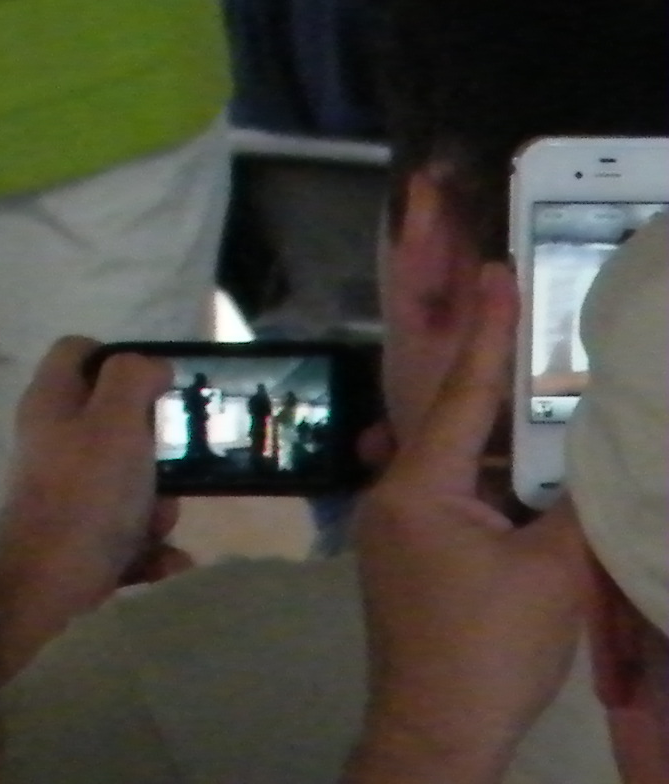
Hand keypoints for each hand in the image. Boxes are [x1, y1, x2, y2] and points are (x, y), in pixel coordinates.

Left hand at [0, 339, 184, 685]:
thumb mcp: (115, 424)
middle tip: (169, 467)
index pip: (78, 351)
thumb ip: (132, 382)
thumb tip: (149, 361)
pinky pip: (128, 532)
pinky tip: (166, 562)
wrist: (48, 591)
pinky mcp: (77, 538)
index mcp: (50, 402)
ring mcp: (63, 492)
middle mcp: (51, 441)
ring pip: (129, 484)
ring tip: (158, 525)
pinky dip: (149, 547)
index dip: (119, 359)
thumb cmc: (85, 496)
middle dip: (154, 451)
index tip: (159, 385)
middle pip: (114, 425)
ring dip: (156, 507)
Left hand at [348, 269, 592, 783]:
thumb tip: (606, 456)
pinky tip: (537, 475)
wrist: (437, 730)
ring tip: (550, 395)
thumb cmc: (489, 647)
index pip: (461, 394)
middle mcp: (397, 493)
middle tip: (529, 318)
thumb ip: (578, 506)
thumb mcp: (551, 573)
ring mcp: (401, 528)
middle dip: (498, 378)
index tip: (498, 272)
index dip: (489, 334)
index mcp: (417, 484)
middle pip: (456, 422)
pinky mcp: (417, 558)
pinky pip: (461, 500)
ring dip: (506, 441)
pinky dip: (499, 485)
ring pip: (462, 465)